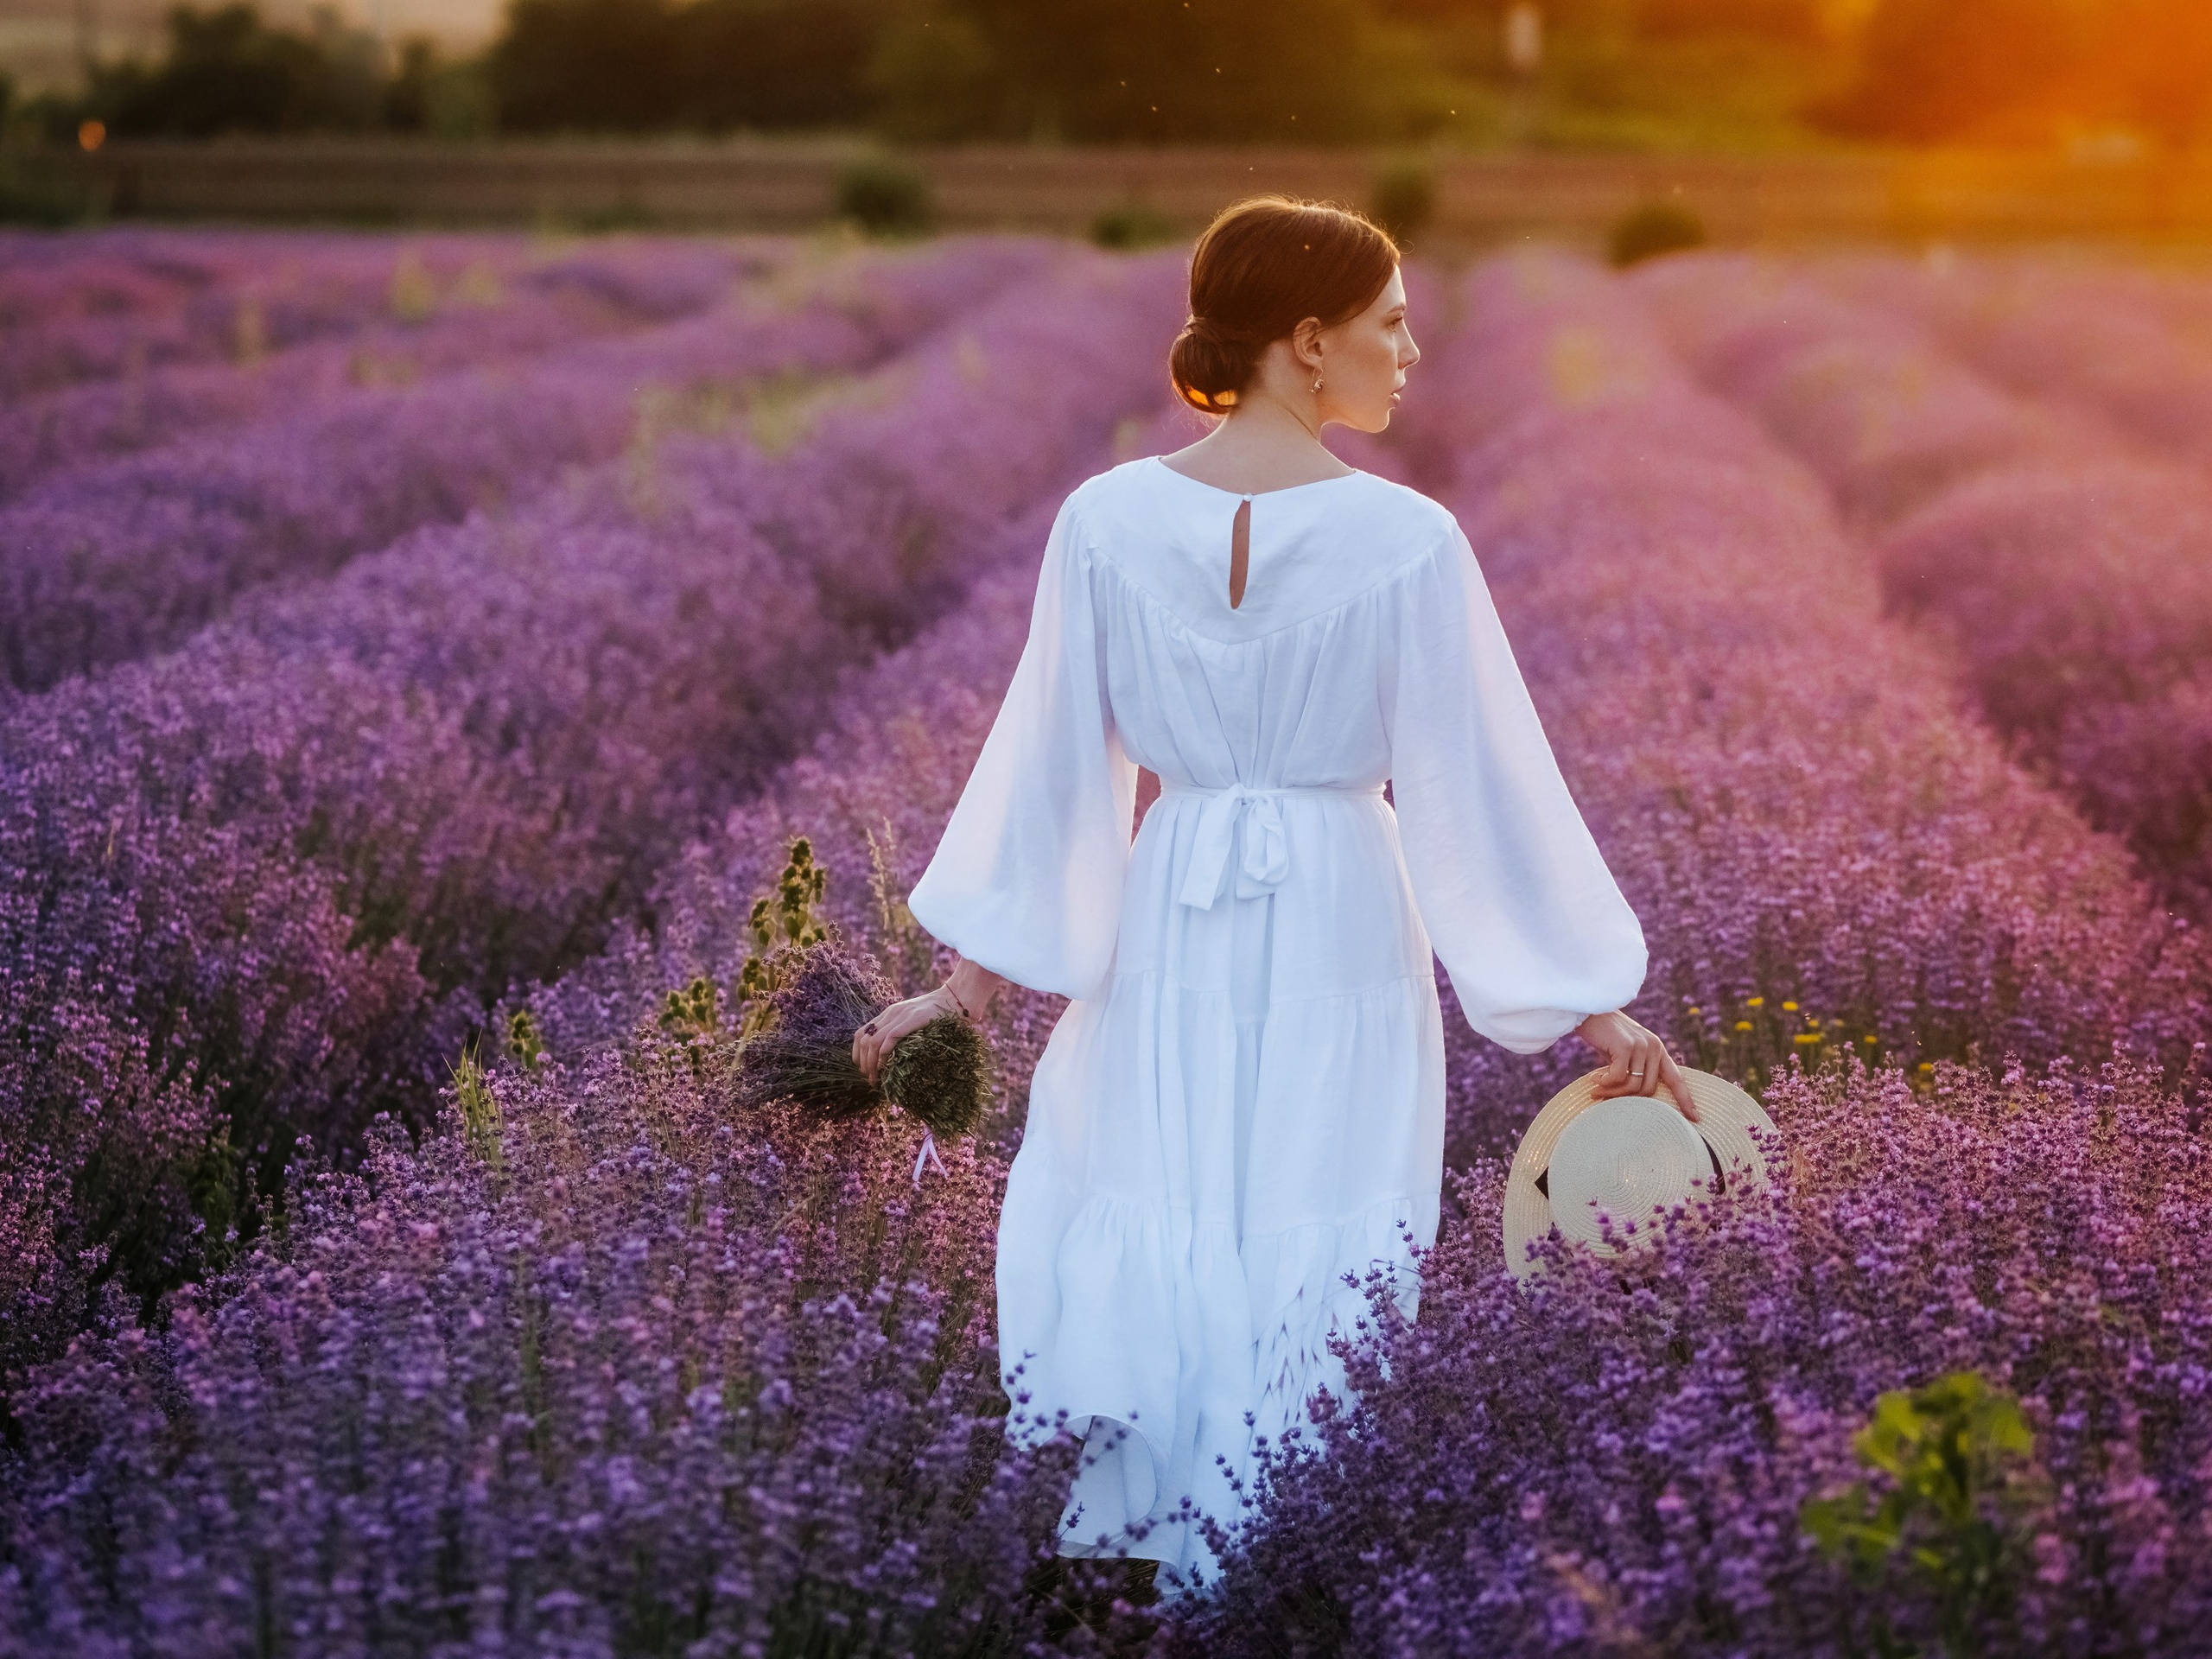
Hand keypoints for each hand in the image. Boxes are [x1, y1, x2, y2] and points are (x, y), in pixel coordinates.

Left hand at [852, 982, 966, 1086]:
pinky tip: (886, 1068)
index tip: (864, 1070)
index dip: (858, 1054)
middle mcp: (890, 1013)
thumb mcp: (915, 1021)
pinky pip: (890, 1038)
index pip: (861, 1034)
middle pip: (863, 1039)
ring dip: (871, 1063)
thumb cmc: (940, 1014)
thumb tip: (896, 1057)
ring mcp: (900, 1016)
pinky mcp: (912, 1020)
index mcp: (889, 1014)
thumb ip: (904, 1032)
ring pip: (873, 1042)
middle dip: (862, 1063)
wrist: (957, 998)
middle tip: (870, 1079)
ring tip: (876, 1079)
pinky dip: (884, 1055)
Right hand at [1576, 1009, 1697, 1122]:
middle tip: (1604, 1097)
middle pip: (1648, 1090)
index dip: (1685, 1099)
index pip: (1676, 1079)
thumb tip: (1633, 1097)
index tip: (1695, 1118)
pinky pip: (1618, 1077)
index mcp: (1658, 1050)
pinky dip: (1605, 1083)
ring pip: (1633, 1086)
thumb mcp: (1625, 1053)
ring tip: (1596, 1090)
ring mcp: (1641, 1046)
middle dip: (1626, 1099)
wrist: (1589, 1011)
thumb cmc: (1604, 1036)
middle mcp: (1654, 1047)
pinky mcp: (1625, 1046)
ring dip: (1612, 1092)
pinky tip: (1595, 1079)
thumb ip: (1634, 1069)